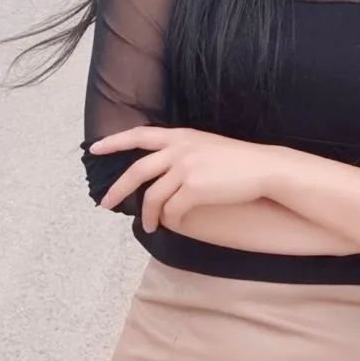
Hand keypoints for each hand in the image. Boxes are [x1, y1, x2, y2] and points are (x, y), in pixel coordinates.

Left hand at [89, 126, 275, 231]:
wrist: (264, 167)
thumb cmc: (238, 161)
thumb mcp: (205, 146)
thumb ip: (182, 152)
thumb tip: (161, 175)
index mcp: (180, 136)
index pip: (139, 134)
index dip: (115, 141)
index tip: (95, 149)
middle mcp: (179, 149)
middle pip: (137, 171)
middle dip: (118, 189)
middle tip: (105, 203)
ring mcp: (186, 168)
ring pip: (153, 196)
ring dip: (148, 215)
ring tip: (150, 226)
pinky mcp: (195, 188)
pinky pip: (172, 210)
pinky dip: (170, 220)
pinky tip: (173, 224)